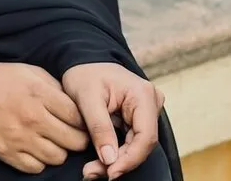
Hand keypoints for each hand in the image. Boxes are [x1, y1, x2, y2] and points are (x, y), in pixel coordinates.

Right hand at [0, 60, 89, 173]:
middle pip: (73, 141)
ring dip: (58, 150)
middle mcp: (32, 117)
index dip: (85, 121)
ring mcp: (20, 138)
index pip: (78, 116)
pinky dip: (39, 161)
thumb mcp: (28, 71)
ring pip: (58, 157)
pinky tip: (34, 148)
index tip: (82, 122)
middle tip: (71, 134)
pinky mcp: (7, 154)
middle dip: (77, 138)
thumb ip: (54, 86)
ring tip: (51, 140)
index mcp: (39, 93)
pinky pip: (37, 168)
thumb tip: (76, 104)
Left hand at [61, 62, 164, 179]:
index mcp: (142, 94)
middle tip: (92, 172)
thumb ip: (99, 128)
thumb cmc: (83, 74)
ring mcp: (145, 110)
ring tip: (91, 169)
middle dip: (118, 162)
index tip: (109, 172)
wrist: (80, 61)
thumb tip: (110, 160)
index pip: (145, 137)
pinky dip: (115, 152)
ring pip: (136, 146)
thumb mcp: (86, 98)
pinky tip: (99, 161)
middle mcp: (150, 102)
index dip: (129, 159)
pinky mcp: (137, 118)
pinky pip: (130, 141)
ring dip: (115, 160)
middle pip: (141, 144)